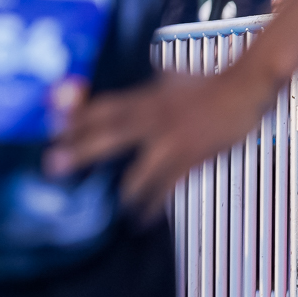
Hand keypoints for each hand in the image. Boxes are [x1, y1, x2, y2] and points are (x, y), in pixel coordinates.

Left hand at [47, 67, 279, 221]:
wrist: (246, 86)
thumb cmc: (210, 82)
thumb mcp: (170, 78)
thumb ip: (150, 86)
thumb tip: (141, 83)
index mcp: (143, 98)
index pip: (101, 108)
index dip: (74, 120)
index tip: (52, 132)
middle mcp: (151, 117)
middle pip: (107, 134)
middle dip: (78, 150)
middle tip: (53, 165)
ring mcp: (170, 138)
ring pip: (137, 170)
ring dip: (124, 191)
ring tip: (111, 205)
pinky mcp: (190, 155)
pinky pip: (166, 185)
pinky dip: (152, 204)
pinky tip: (142, 218)